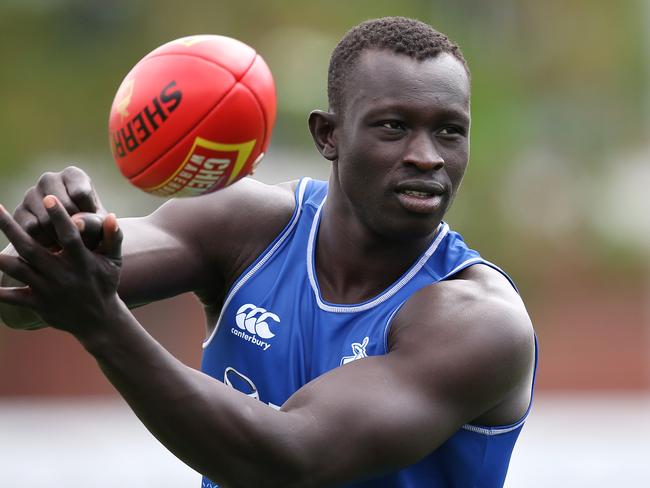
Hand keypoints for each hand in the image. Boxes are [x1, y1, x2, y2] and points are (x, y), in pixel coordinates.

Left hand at [0, 195, 122, 335]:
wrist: (99, 320)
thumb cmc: (105, 284)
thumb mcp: (114, 261)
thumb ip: (112, 237)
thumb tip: (110, 215)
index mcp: (81, 262)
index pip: (70, 236)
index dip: (60, 218)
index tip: (48, 198)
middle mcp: (62, 275)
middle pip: (31, 248)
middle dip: (11, 228)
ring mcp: (48, 290)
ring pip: (18, 270)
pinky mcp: (38, 304)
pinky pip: (12, 298)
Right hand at [14, 166, 105, 248]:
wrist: (74, 240)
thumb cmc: (92, 227)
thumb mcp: (100, 225)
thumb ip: (94, 223)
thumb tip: (76, 223)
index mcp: (73, 175)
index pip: (80, 194)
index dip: (88, 214)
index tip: (93, 223)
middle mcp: (49, 179)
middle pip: (61, 205)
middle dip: (73, 226)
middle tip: (81, 239)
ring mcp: (31, 194)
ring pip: (45, 218)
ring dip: (59, 237)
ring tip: (70, 244)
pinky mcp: (19, 211)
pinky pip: (32, 229)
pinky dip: (45, 241)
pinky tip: (55, 246)